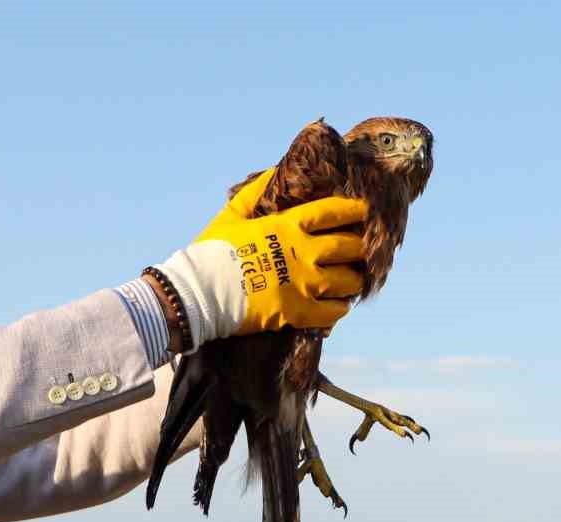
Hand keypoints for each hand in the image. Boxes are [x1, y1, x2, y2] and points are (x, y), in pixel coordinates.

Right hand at [153, 169, 366, 345]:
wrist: (198, 292)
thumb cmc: (211, 251)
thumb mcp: (232, 214)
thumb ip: (256, 192)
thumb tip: (276, 170)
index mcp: (288, 225)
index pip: (333, 211)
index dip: (353, 210)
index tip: (362, 212)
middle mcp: (303, 252)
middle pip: (348, 246)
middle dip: (357, 247)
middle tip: (358, 249)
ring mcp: (303, 284)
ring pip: (347, 280)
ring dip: (353, 279)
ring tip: (353, 279)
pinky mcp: (298, 312)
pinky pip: (333, 311)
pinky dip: (340, 308)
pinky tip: (339, 305)